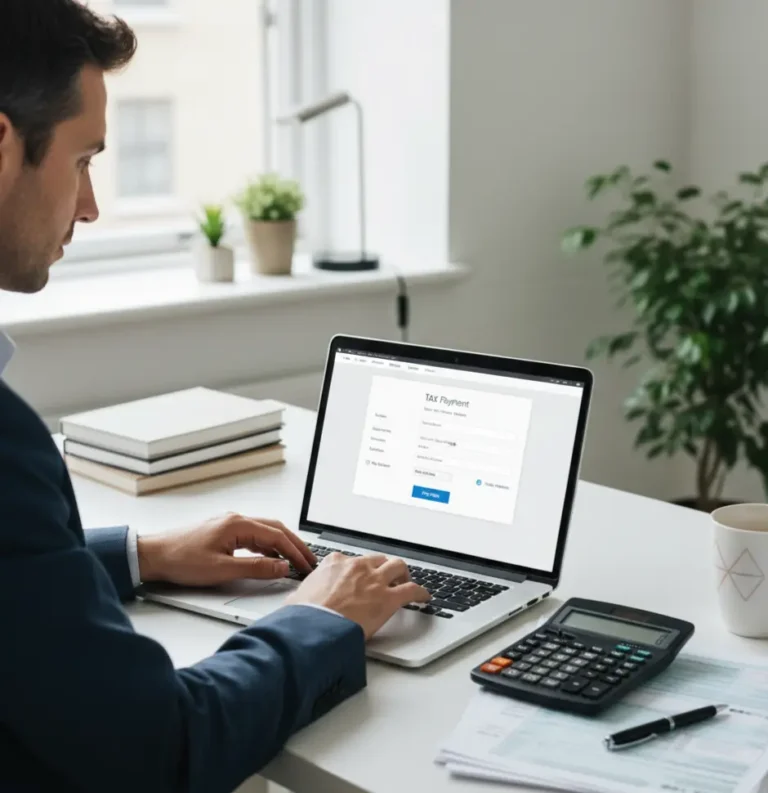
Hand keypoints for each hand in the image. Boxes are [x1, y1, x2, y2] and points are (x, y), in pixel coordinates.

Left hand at [137, 513, 315, 586]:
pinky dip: (268, 546)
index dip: (296, 552)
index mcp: (238, 524)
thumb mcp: (222, 569)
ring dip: (283, 545)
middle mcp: (236, 519)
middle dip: (295, 545)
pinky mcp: (224, 531)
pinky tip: (271, 558)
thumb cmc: (181, 560)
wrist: (153, 555)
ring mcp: (230, 524)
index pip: (278, 536)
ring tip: (295, 561)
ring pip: (266, 531)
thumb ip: (256, 568)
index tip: (307, 565)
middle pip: (276, 529)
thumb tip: (282, 566)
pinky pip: (254, 536)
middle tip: (309, 561)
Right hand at [285, 552, 430, 638]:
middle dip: (383, 566)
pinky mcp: (388, 598)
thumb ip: (302, 596)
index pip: (351, 560)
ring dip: (403, 573)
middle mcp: (356, 567)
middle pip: (378, 559)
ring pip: (398, 566)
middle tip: (386, 576)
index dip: (358, 569)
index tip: (360, 575)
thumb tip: (295, 604)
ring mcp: (374, 580)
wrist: (314, 628)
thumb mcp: (297, 599)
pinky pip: (412, 590)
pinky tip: (424, 597)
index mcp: (334, 564)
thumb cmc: (303, 616)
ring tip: (406, 580)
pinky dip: (420, 592)